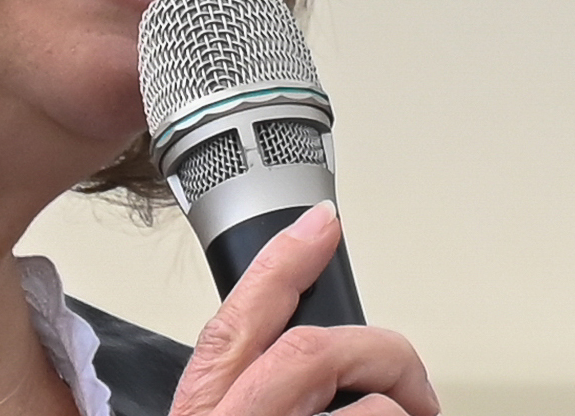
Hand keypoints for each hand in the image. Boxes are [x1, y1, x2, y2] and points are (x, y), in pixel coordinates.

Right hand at [169, 201, 439, 415]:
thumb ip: (239, 385)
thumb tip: (297, 364)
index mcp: (202, 405)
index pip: (239, 314)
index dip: (286, 257)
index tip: (323, 220)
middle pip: (311, 350)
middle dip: (380, 353)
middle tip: (414, 384)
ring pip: (366, 406)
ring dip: (400, 410)